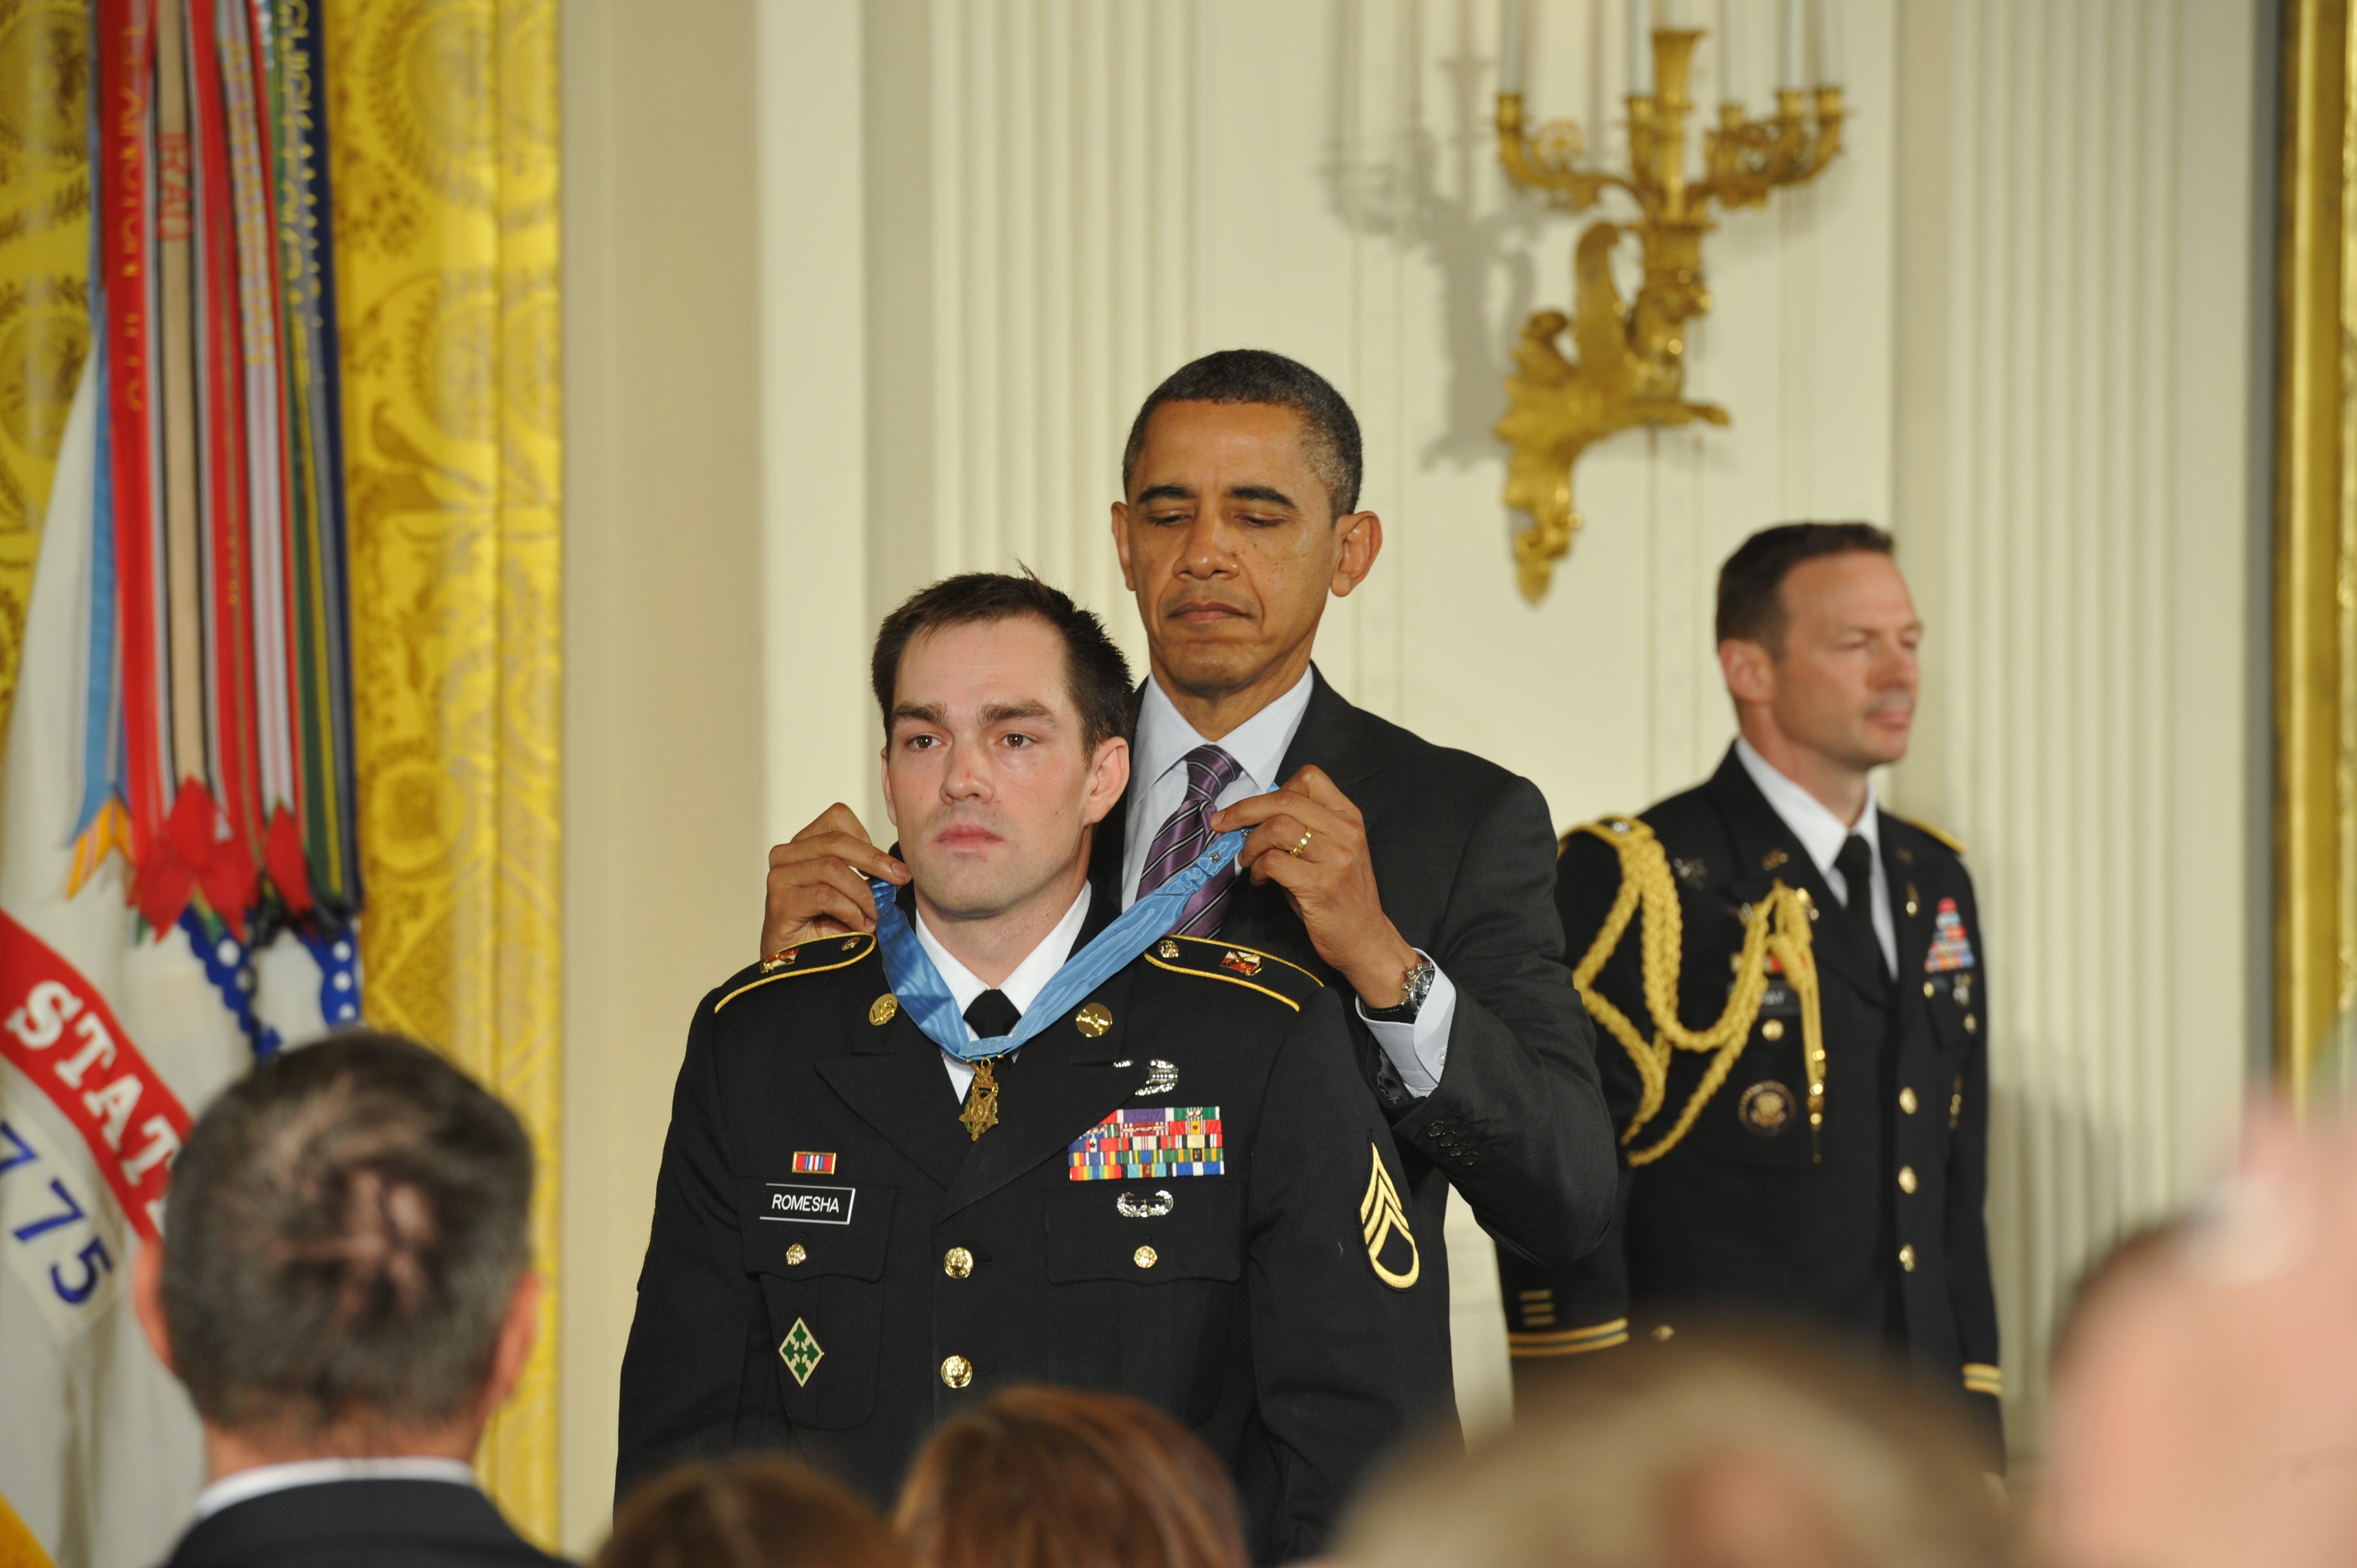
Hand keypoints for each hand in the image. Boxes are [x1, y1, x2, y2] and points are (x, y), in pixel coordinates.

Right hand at [760, 804, 908, 955]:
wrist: (799, 967)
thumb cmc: (828, 927)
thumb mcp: (852, 892)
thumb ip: (867, 872)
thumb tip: (901, 868)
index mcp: (804, 844)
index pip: (837, 818)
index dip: (868, 839)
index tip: (892, 866)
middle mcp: (786, 854)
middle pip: (837, 840)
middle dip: (876, 861)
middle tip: (901, 880)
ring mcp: (779, 876)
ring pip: (832, 868)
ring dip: (863, 894)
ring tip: (875, 916)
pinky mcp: (779, 902)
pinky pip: (825, 895)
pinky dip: (851, 911)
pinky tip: (860, 925)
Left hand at [1209, 765, 1417, 1007]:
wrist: (1366, 940)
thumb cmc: (1340, 897)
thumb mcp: (1329, 852)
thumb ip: (1301, 829)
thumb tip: (1251, 818)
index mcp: (1348, 817)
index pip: (1308, 778)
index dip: (1271, 791)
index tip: (1250, 808)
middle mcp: (1345, 832)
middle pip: (1284, 800)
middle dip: (1244, 810)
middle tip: (1222, 824)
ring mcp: (1336, 858)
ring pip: (1277, 827)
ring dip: (1251, 843)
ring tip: (1248, 860)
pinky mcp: (1321, 885)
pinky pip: (1274, 862)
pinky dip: (1257, 869)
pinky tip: (1260, 880)